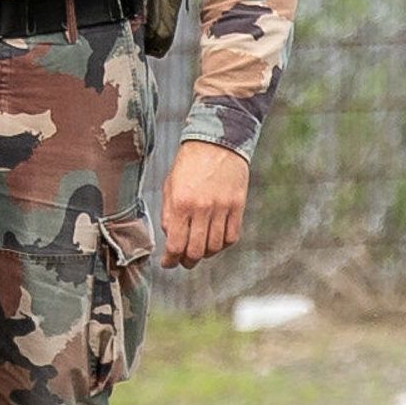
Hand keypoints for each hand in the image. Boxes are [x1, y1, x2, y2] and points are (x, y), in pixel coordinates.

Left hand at [158, 141, 253, 266]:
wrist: (217, 141)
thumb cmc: (189, 163)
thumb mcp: (170, 185)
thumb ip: (168, 214)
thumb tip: (170, 239)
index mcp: (181, 202)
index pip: (175, 244)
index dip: (170, 260)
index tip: (168, 263)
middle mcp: (202, 208)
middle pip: (195, 251)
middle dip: (187, 261)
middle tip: (183, 261)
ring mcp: (222, 207)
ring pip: (214, 247)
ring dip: (205, 253)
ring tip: (199, 249)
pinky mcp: (237, 205)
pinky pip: (231, 236)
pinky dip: (222, 244)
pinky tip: (215, 240)